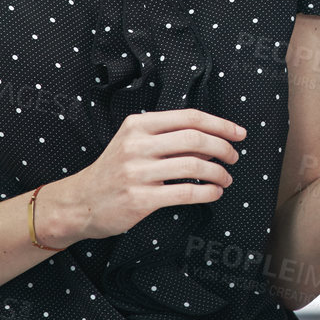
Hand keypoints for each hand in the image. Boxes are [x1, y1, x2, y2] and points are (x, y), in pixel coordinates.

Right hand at [52, 109, 246, 241]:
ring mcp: (137, 173)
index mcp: (138, 125)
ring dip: (218, 172)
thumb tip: (212, 139)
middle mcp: (137, 145)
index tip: (238, 133)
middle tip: (233, 157)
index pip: (189, 117)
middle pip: (195, 139)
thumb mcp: (134, 142)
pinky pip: (185, 193)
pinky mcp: (140, 199)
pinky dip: (208, 192)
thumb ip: (168, 137)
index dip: (220, 124)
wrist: (81, 201)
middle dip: (223, 147)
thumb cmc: (114, 170)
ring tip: (225, 177)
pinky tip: (214, 192)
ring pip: (193, 166)